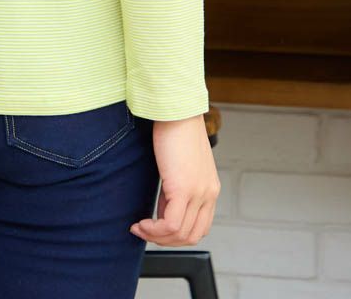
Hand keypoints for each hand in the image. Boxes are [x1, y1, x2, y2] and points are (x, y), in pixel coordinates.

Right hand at [130, 113, 219, 245]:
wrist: (176, 110)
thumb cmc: (176, 128)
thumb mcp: (181, 164)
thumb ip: (178, 186)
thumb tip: (163, 207)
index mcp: (210, 188)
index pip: (200, 226)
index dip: (177, 234)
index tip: (157, 227)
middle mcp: (208, 193)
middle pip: (191, 235)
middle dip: (166, 240)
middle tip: (146, 232)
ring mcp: (198, 193)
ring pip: (181, 234)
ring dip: (157, 237)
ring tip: (140, 227)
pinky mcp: (183, 189)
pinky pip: (171, 224)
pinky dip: (154, 229)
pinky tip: (142, 222)